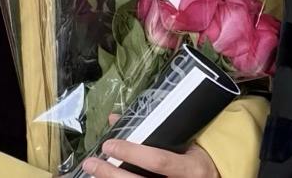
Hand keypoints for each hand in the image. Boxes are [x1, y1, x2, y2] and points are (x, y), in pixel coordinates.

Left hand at [80, 140, 218, 177]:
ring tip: (92, 171)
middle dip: (111, 173)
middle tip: (92, 162)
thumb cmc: (200, 161)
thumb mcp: (189, 145)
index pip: (158, 160)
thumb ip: (159, 134)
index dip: (132, 153)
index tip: (109, 145)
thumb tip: (118, 119)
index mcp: (191, 168)